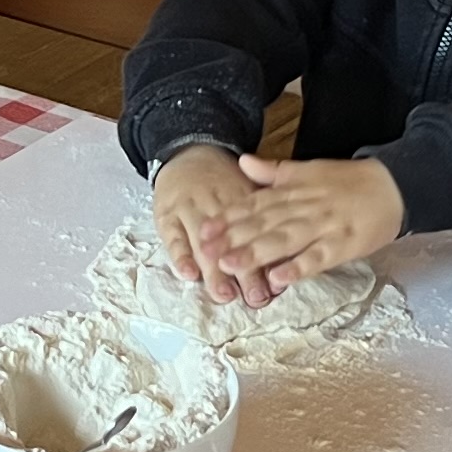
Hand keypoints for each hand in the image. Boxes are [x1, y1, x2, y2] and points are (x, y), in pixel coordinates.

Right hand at [148, 144, 262, 303]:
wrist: (188, 152)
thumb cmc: (225, 183)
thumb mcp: (249, 191)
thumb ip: (266, 220)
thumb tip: (284, 259)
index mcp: (242, 197)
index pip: (256, 231)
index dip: (267, 258)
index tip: (276, 286)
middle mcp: (217, 203)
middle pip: (232, 241)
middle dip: (244, 272)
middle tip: (255, 298)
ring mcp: (190, 209)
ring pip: (202, 242)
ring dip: (213, 269)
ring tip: (224, 294)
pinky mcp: (167, 215)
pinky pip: (172, 237)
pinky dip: (180, 256)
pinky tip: (188, 274)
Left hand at [203, 153, 405, 291]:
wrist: (393, 185)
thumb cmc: (347, 182)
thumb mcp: (308, 170)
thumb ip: (274, 172)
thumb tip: (242, 162)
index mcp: (292, 192)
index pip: (254, 205)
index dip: (227, 219)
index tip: (203, 231)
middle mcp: (303, 208)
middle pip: (263, 225)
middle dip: (232, 239)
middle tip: (206, 253)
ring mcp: (323, 226)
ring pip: (285, 241)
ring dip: (257, 253)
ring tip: (231, 265)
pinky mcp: (344, 244)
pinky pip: (319, 257)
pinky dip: (299, 268)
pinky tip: (279, 278)